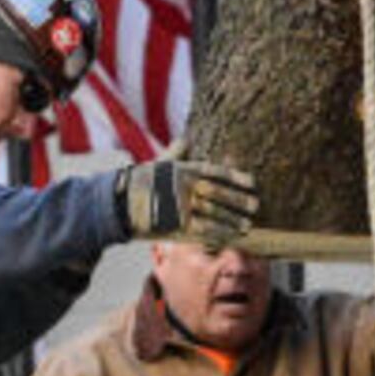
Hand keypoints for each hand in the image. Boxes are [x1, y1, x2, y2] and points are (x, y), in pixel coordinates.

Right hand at [118, 157, 258, 248]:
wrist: (119, 204)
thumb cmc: (140, 182)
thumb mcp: (158, 164)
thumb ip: (175, 153)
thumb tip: (186, 139)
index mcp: (185, 169)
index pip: (217, 172)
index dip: (236, 178)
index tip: (251, 182)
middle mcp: (187, 186)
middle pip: (220, 194)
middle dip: (239, 201)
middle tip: (255, 205)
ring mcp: (184, 206)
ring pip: (216, 214)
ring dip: (233, 220)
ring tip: (247, 224)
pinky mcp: (178, 225)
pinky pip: (205, 230)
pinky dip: (220, 233)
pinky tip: (231, 236)